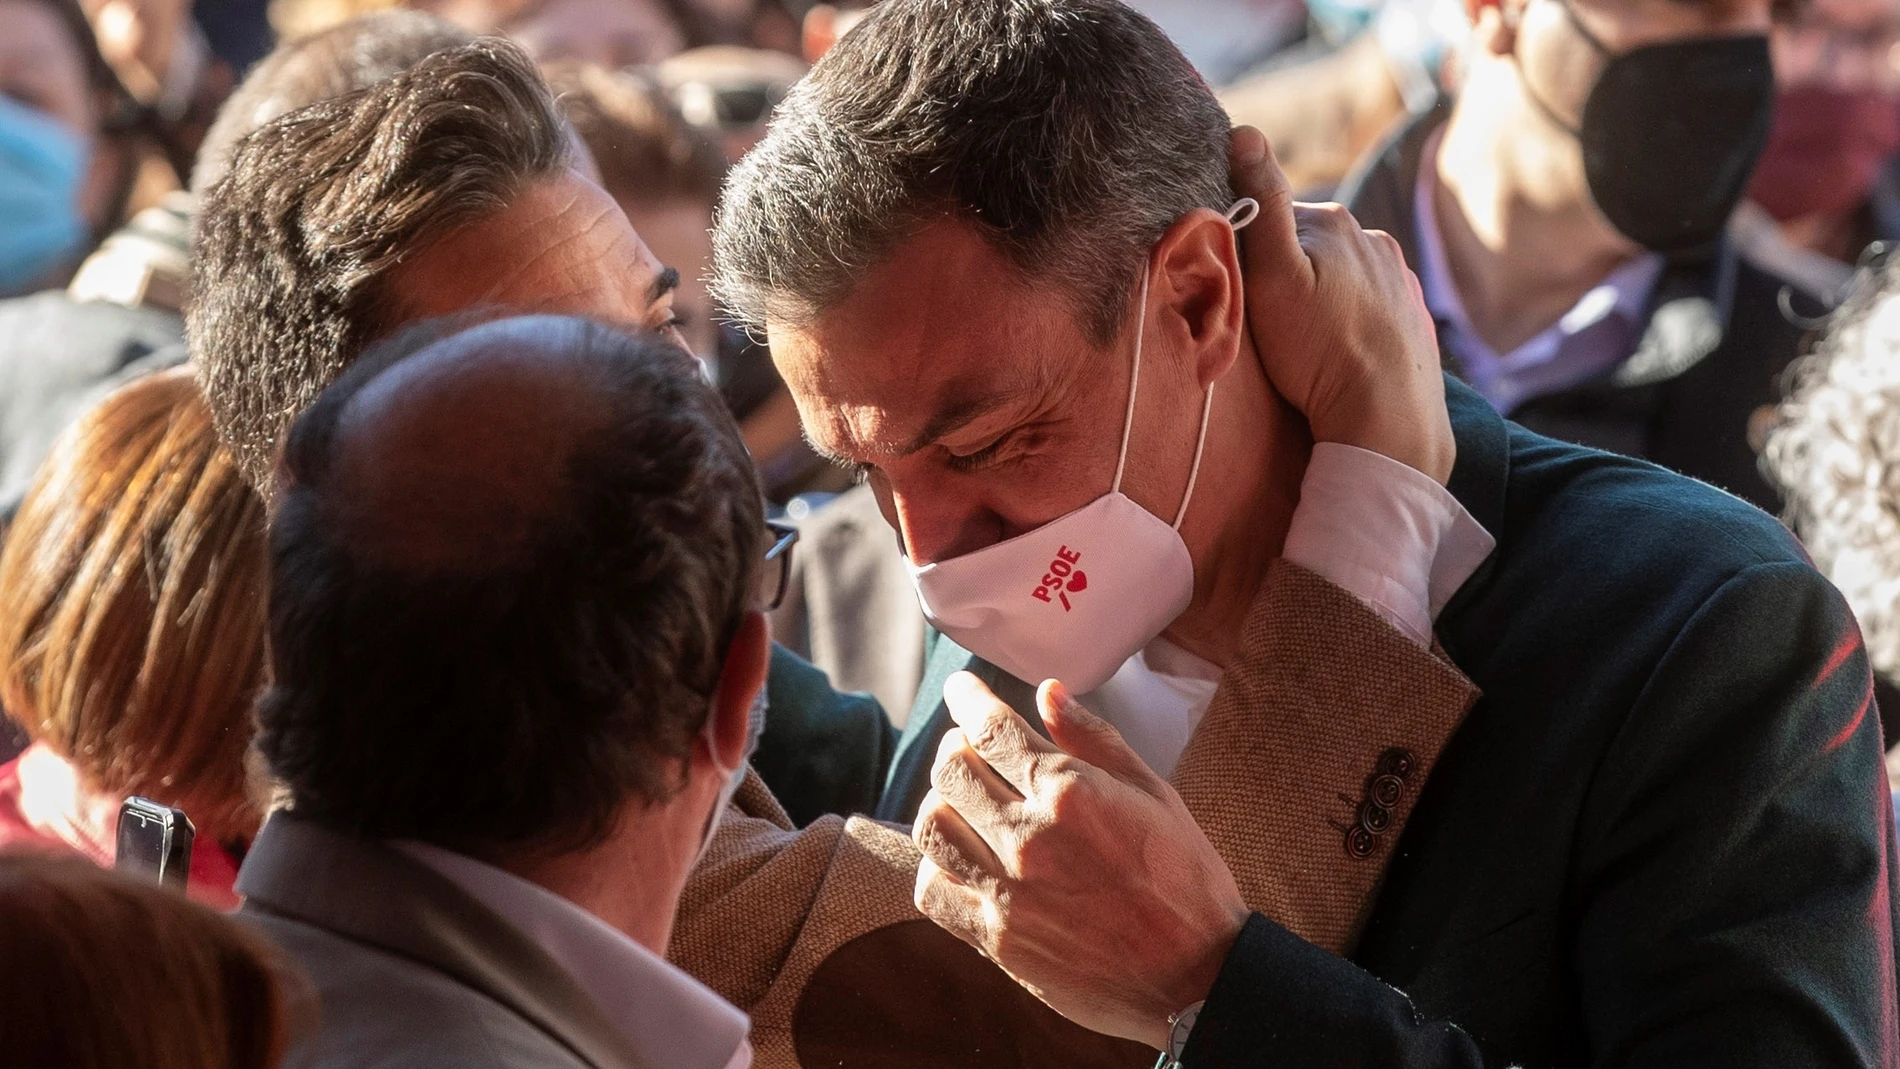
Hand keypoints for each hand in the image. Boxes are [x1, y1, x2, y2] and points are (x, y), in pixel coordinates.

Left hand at [911, 672, 1249, 1049]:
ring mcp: (1009, 892)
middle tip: (969, 748)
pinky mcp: (998, 941)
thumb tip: (1046, 692)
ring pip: (932, 826)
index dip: (967, 699)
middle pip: (952, 770)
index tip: (959, 688)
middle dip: (955, 746)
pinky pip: (933, 892)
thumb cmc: (1186, 879)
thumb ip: (1093, 739)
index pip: (991, 728)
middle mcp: (1030, 838)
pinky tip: (959, 858)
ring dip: (940, 802)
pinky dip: (935, 866)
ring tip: (961, 801)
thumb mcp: (1154, 793)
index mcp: (1071, 793)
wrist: (1197, 978)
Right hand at [1229, 125, 1455, 484]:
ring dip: (1320, 298)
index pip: (1271, 220)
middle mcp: (1374, 240)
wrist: (1389, 422)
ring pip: (1340, 277)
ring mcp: (1400, 279)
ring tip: (1307, 345)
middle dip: (1287, 275)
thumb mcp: (1273, 278)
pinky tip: (1340, 352)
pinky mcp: (1414, 317)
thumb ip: (1260, 204)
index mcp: (1337, 223)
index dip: (1247, 255)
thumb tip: (1243, 131)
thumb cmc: (1320, 354)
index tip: (1241, 295)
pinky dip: (1350, 320)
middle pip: (1308, 248)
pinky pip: (1368, 306)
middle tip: (1270, 327)